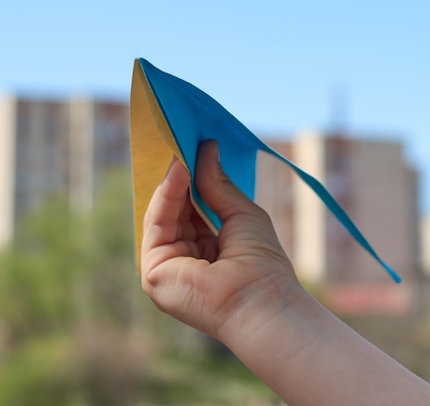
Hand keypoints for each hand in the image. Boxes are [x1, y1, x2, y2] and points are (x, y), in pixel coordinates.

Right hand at [140, 140, 302, 340]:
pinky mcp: (154, 272)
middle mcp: (186, 260)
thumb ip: (218, 185)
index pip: (193, 211)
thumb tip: (206, 148)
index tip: (193, 151)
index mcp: (208, 252)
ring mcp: (169, 267)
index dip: (192, 182)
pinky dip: (166, 196)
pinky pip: (156, 224)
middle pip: (175, 212)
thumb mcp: (241, 214)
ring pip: (162, 214)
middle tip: (183, 142)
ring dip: (172, 181)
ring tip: (182, 150)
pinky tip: (179, 172)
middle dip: (179, 178)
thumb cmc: (262, 262)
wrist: (262, 300)